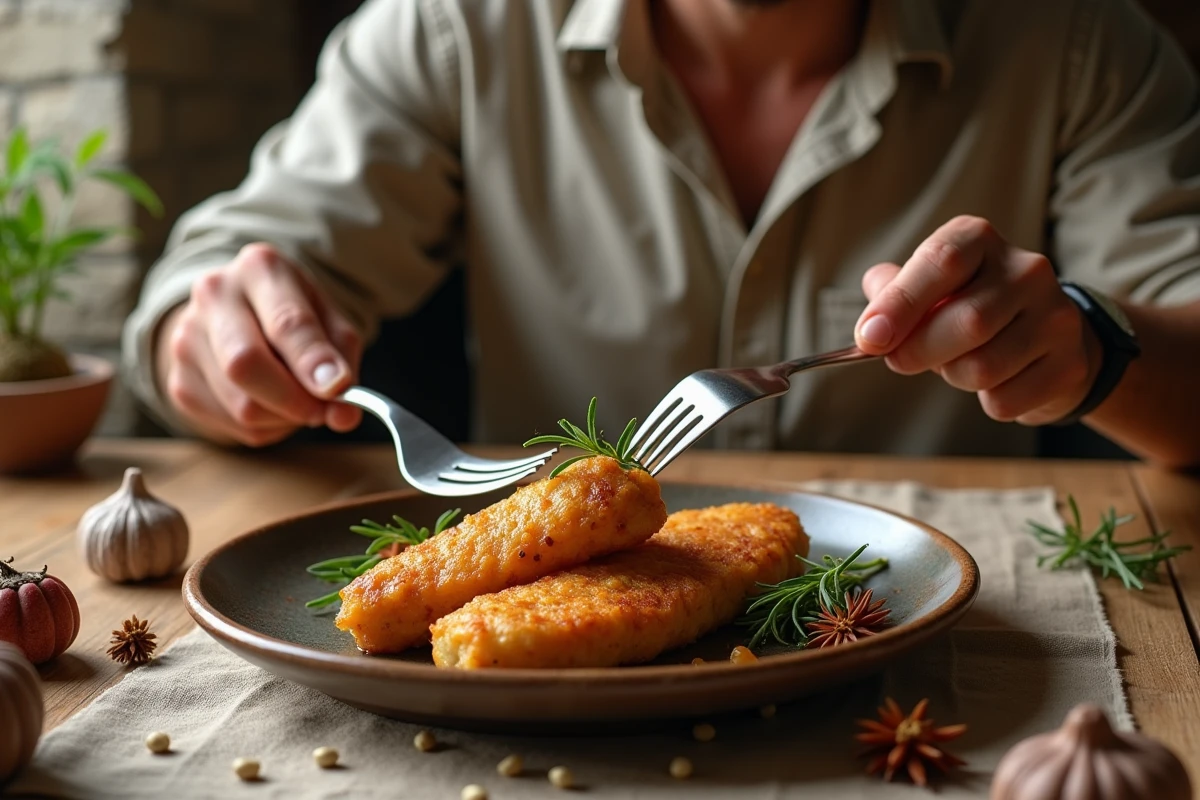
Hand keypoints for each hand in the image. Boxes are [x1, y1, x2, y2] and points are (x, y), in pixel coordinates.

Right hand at [157, 243, 362, 445]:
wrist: (238, 314)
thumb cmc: (295, 317)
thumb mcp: (330, 323)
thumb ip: (342, 363)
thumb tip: (344, 415)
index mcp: (260, 269)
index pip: (286, 321)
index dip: (312, 361)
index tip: (338, 389)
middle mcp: (215, 294)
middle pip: (245, 364)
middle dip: (293, 399)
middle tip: (322, 412)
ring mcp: (187, 337)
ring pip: (241, 404)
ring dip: (283, 417)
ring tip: (298, 402)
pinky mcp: (179, 379)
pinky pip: (231, 424)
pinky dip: (264, 427)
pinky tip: (271, 404)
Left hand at [853, 216, 1102, 425]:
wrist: (1044, 339)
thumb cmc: (966, 308)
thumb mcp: (927, 288)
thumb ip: (892, 293)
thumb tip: (873, 322)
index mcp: (979, 239)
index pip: (941, 261)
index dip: (901, 303)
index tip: (870, 338)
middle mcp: (1026, 269)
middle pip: (966, 322)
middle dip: (919, 352)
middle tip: (901, 359)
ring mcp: (1056, 315)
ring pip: (983, 368)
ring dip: (954, 377)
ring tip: (959, 362)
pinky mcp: (1070, 362)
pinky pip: (1005, 400)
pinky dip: (986, 400)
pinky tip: (997, 381)